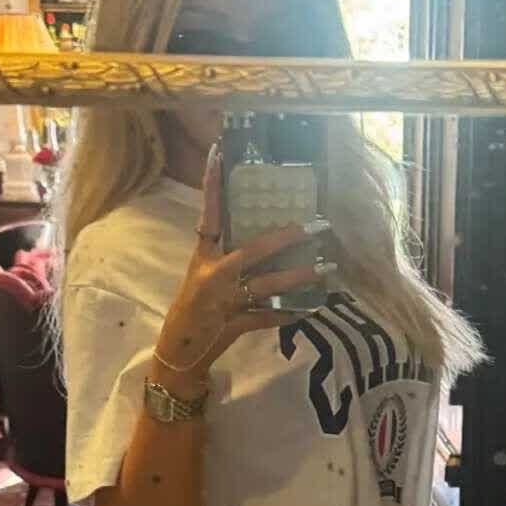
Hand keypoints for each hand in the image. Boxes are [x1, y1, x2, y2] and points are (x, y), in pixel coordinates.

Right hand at [151, 147, 332, 389]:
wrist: (179, 351)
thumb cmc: (192, 307)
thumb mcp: (201, 274)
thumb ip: (225, 254)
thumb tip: (260, 233)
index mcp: (203, 257)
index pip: (209, 214)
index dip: (211, 185)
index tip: (219, 154)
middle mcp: (215, 276)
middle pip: (255, 250)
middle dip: (288, 237)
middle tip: (318, 225)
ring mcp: (226, 302)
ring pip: (269, 285)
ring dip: (301, 277)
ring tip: (327, 268)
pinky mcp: (236, 325)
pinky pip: (270, 316)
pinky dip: (289, 313)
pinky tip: (311, 308)